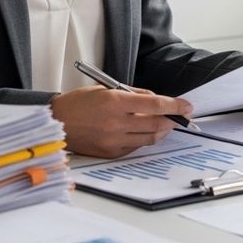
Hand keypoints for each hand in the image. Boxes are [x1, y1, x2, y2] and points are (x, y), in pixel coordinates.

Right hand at [49, 85, 193, 157]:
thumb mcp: (105, 89)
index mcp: (115, 102)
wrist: (56, 124)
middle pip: (156, 124)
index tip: (187, 106)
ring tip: (165, 124)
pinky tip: (144, 132)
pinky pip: (135, 147)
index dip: (174, 105)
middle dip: (172, 120)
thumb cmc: (79, 103)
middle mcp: (116, 123)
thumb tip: (156, 100)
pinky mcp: (110, 153)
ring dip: (161, 131)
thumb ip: (132, 94)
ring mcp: (113, 140)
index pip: (155, 104)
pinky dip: (144, 139)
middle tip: (180, 116)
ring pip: (149, 138)